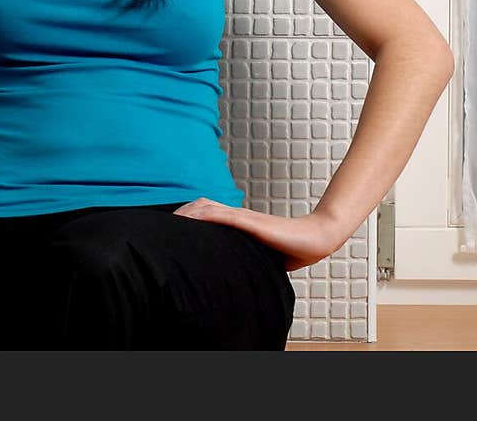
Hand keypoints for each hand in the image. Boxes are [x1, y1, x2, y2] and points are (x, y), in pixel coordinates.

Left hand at [171, 198, 340, 272]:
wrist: (313, 239)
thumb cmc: (288, 247)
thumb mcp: (259, 253)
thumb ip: (244, 255)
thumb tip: (230, 270)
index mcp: (238, 223)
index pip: (206, 213)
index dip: (188, 216)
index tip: (171, 228)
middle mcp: (239, 216)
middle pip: (202, 206)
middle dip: (182, 213)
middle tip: (163, 226)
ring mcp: (246, 218)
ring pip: (210, 208)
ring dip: (190, 213)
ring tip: (173, 222)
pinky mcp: (254, 223)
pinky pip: (228, 216)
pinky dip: (210, 215)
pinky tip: (198, 217)